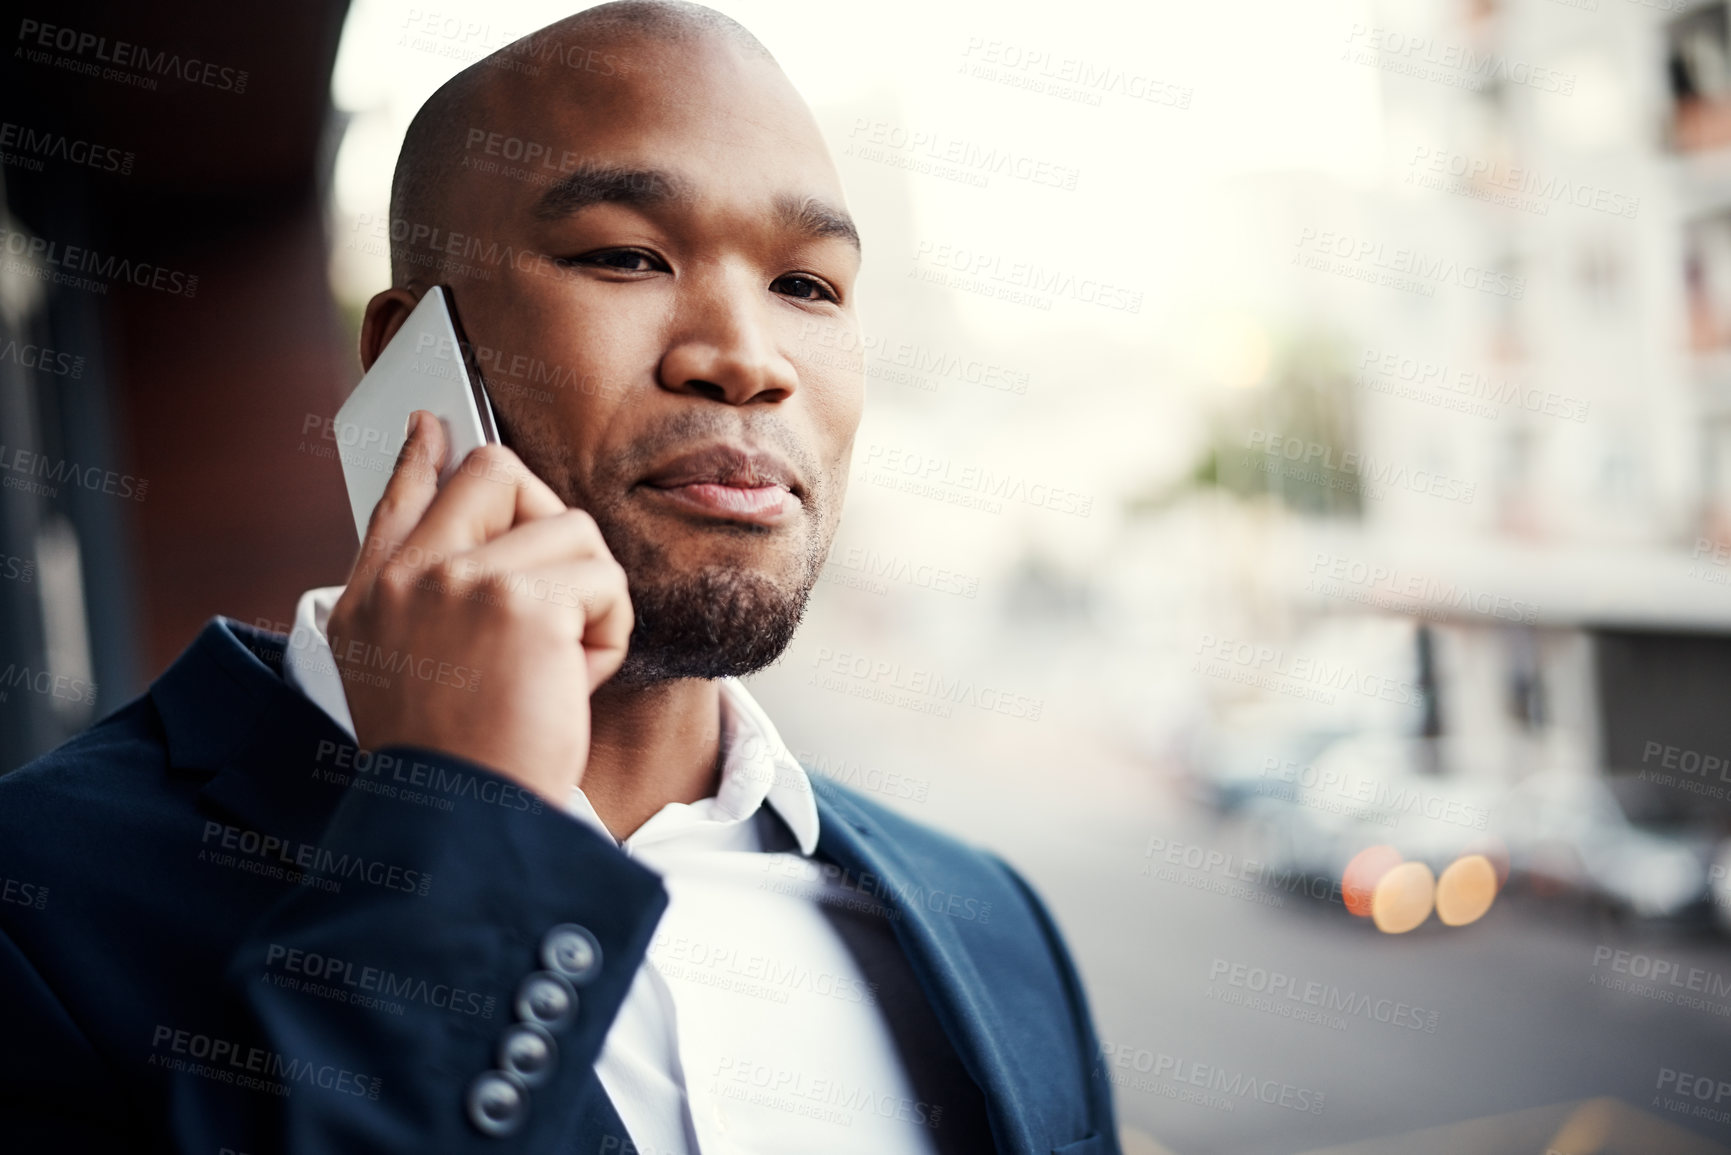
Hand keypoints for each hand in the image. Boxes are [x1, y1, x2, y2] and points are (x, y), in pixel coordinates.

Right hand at [325, 410, 632, 804]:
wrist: (466, 825)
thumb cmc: (455, 764)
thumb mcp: (399, 676)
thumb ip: (417, 599)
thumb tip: (439, 530)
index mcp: (370, 600)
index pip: (397, 498)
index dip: (422, 456)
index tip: (429, 423)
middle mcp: (406, 579)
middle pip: (496, 471)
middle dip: (548, 519)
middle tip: (553, 593)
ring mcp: (460, 582)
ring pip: (572, 528)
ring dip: (588, 600)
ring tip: (555, 667)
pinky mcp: (523, 602)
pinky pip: (604, 580)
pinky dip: (609, 636)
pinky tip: (572, 682)